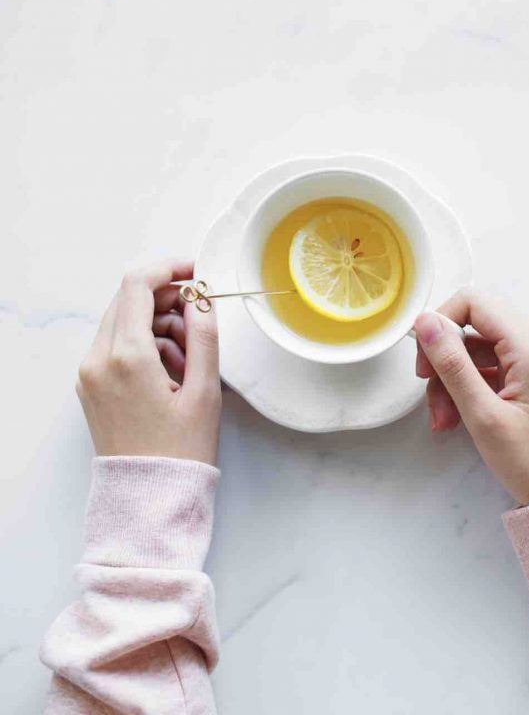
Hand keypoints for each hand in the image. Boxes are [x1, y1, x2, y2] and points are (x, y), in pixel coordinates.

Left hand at [76, 260, 221, 464]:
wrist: (149, 496)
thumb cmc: (181, 450)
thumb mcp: (205, 391)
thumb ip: (204, 336)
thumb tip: (201, 298)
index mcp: (127, 357)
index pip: (137, 285)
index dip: (169, 268)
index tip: (196, 272)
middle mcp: (98, 359)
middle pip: (128, 299)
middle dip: (168, 300)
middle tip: (201, 320)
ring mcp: (89, 373)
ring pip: (123, 321)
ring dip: (159, 325)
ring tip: (190, 360)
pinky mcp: (90, 385)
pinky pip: (117, 345)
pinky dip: (145, 345)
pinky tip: (172, 371)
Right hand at [414, 289, 528, 504]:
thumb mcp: (482, 414)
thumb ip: (452, 363)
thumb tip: (425, 322)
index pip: (474, 302)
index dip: (441, 323)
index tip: (425, 361)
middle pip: (473, 324)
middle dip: (445, 359)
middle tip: (430, 395)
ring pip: (477, 347)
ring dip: (452, 379)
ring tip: (443, 419)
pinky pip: (489, 364)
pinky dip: (468, 386)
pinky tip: (456, 417)